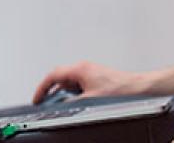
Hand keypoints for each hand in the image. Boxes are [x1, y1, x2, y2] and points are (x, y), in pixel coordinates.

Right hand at [32, 61, 146, 103]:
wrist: (136, 88)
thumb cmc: (120, 89)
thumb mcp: (90, 100)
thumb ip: (72, 102)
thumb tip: (61, 106)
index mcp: (80, 69)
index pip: (53, 75)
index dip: (42, 88)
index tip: (37, 98)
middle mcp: (84, 68)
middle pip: (60, 78)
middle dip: (53, 91)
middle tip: (46, 103)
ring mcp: (90, 71)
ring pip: (70, 81)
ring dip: (65, 93)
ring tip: (64, 105)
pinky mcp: (96, 77)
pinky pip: (79, 84)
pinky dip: (74, 93)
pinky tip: (78, 102)